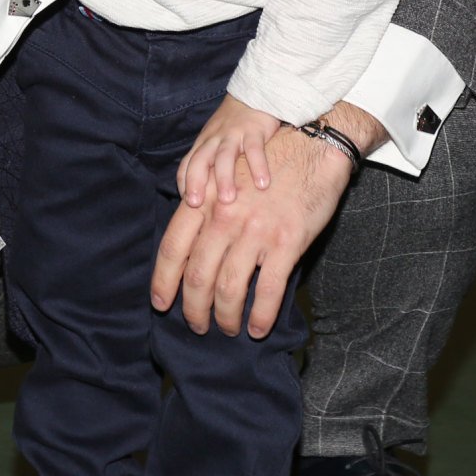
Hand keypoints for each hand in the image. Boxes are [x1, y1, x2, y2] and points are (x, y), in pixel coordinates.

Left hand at [152, 104, 379, 337]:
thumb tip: (193, 248)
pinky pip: (267, 291)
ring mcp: (255, 231)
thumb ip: (207, 210)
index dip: (163, 281)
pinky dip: (260, 316)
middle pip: (197, 275)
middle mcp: (225, 217)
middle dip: (193, 308)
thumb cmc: (270, 163)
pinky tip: (257, 328)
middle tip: (196, 325)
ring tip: (226, 328)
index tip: (161, 304)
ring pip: (229, 288)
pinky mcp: (286, 243)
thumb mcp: (227, 177)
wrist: (314, 147)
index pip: (173, 248)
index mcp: (206, 199)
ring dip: (224, 317)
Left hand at [179, 96, 280, 207]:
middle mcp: (214, 140)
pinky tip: (262, 184)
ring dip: (224, 178)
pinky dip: (258, 166)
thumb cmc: (234, 126)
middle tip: (196, 204)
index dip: (185, 185)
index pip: (187, 166)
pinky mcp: (254, 130)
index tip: (189, 204)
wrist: (256, 95)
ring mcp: (233, 134)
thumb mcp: (216, 142)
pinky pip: (254, 150)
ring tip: (227, 200)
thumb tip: (205, 197)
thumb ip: (210, 164)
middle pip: (200, 160)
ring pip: (224, 156)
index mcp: (203, 144)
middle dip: (196, 182)